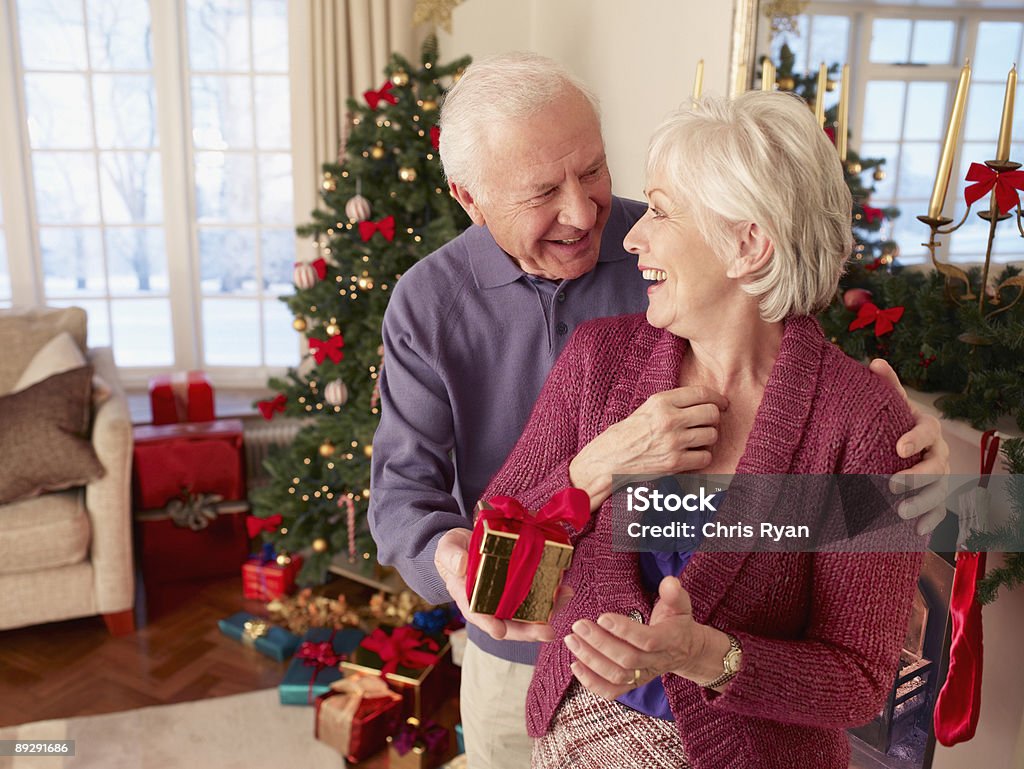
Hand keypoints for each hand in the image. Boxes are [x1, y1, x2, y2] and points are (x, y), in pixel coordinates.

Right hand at [433, 528, 567, 642]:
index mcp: (467, 598)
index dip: (489, 624)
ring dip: (547, 613)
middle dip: (528, 630)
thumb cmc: (453, 551)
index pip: (477, 615)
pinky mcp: (518, 589)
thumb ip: (452, 556)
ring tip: (564, 602)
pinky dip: (551, 596)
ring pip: (526, 614)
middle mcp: (489, 605)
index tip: (499, 631)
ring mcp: (505, 599)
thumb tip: (461, 565)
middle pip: (508, 623)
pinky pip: (535, 597)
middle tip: (547, 632)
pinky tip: (564, 590)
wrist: (464, 546)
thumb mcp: (447, 549)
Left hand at [564, 577, 721, 699]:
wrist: (685, 651)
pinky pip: (611, 691)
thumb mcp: (680, 605)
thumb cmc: (676, 622)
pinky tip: (575, 665)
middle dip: (600, 643)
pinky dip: (592, 682)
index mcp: (670, 641)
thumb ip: (673, 593)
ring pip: (617, 676)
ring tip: (572, 640)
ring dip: (591, 660)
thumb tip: (669, 581)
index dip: (624, 630)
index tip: (602, 617)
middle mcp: (656, 662)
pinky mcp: (633, 684)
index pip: (647, 640)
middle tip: (579, 625)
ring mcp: (644, 676)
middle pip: (628, 660)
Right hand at [570, 386, 727, 508]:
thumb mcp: (647, 408)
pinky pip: (705, 457)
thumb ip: (673, 403)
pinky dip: (702, 458)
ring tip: (696, 441)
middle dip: (714, 419)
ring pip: (712, 435)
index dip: (717, 398)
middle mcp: (669, 419)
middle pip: (711, 414)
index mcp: (661, 401)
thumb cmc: (627, 434)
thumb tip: (705, 401)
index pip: (701, 393)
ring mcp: (673, 441)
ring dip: (708, 439)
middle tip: (708, 424)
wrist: (608, 460)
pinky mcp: (674, 462)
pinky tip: (691, 456)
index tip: (722, 404)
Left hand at [869, 359, 950, 534]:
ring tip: (899, 513)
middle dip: (916, 477)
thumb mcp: (890, 405)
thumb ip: (887, 387)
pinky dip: (930, 522)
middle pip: (936, 466)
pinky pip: (940, 512)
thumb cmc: (893, 423)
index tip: (898, 449)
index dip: (915, 439)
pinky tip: (916, 532)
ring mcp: (941, 477)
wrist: (903, 446)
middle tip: (891, 485)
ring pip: (939, 492)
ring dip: (921, 503)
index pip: (928, 431)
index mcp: (927, 428)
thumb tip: (875, 362)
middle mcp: (939, 453)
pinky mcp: (938, 497)